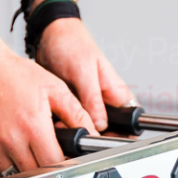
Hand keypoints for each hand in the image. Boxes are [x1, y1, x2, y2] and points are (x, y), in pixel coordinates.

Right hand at [0, 42, 91, 176]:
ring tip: (28, 150)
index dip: (63, 162)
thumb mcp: (54, 88)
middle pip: (35, 173)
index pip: (54, 163)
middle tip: (47, 153)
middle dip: (45, 167)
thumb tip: (91, 132)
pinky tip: (12, 150)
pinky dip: (6, 166)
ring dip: (25, 168)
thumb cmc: (14, 73)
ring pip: (14, 174)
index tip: (64, 157)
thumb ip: (76, 113)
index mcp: (33, 126)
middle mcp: (11, 139)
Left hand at [34, 16, 133, 132]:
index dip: (123, 135)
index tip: (108, 142)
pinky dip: (64, 124)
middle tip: (79, 134)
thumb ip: (93, 100)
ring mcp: (88, 103)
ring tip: (62, 125)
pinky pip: (72, 121)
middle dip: (94, 135)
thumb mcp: (83, 72)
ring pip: (88, 127)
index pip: (129, 120)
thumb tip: (101, 125)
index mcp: (116, 91)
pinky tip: (54, 122)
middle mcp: (104, 99)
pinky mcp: (72, 104)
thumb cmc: (72, 43)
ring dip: (76, 130)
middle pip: (109, 129)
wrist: (48, 34)